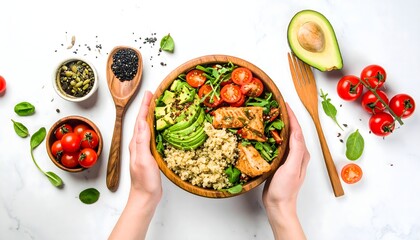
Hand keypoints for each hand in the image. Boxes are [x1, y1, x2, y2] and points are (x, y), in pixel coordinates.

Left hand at [109, 90, 161, 239]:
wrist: (145, 197)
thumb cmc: (144, 182)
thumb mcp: (143, 160)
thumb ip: (142, 142)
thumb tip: (143, 123)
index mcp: (136, 143)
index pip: (140, 120)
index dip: (145, 106)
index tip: (150, 93)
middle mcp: (138, 144)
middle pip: (143, 121)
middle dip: (148, 107)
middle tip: (156, 95)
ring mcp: (144, 149)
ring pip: (148, 127)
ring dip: (152, 116)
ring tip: (159, 106)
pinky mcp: (150, 154)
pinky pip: (153, 136)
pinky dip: (157, 127)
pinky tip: (163, 127)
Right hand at [262, 103, 308, 239]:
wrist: (278, 206)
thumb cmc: (285, 190)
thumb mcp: (291, 168)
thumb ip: (296, 150)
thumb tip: (296, 131)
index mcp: (302, 153)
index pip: (297, 130)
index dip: (292, 115)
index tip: (284, 103)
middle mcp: (297, 154)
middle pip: (292, 131)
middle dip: (286, 117)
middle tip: (276, 105)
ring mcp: (288, 158)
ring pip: (285, 137)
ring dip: (280, 125)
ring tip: (270, 115)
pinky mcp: (280, 163)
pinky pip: (278, 145)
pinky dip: (273, 136)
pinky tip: (266, 134)